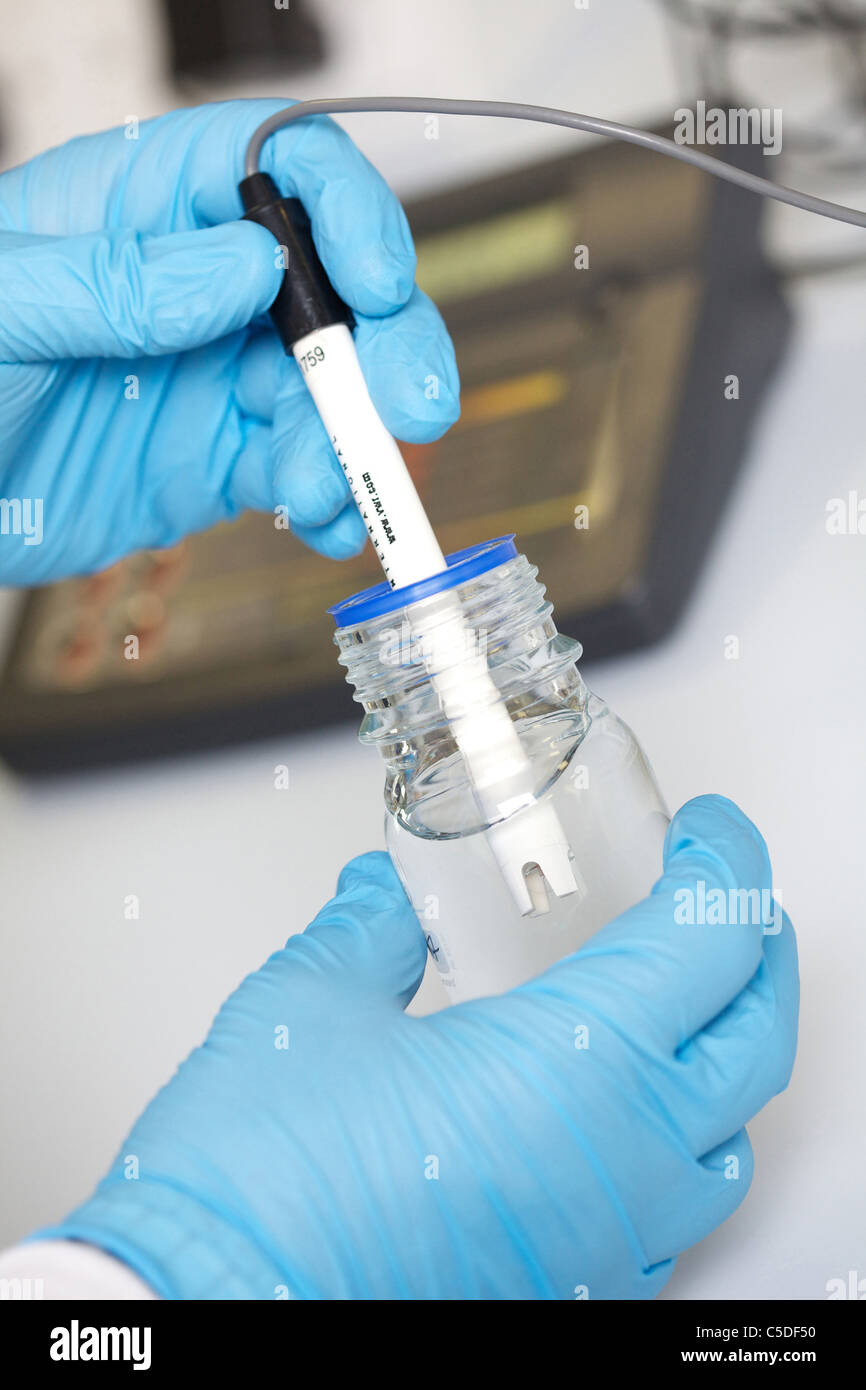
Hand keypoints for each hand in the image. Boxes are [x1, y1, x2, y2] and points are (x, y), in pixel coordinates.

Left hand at [0, 100, 457, 583]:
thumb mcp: (0, 309)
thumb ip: (118, 284)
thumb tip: (246, 267)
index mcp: (140, 210)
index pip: (276, 170)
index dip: (345, 210)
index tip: (376, 278)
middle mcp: (194, 288)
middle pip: (330, 287)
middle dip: (386, 344)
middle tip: (414, 403)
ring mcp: (211, 376)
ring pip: (328, 392)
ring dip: (353, 442)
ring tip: (330, 489)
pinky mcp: (215, 459)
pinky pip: (296, 470)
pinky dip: (329, 499)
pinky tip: (329, 522)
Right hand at [39, 796, 797, 1299]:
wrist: (209, 1308)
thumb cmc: (261, 1181)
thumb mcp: (313, 1003)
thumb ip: (369, 931)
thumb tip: (387, 896)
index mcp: (575, 1064)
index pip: (712, 938)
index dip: (724, 864)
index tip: (708, 832)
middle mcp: (619, 1161)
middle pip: (755, 1036)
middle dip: (752, 948)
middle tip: (713, 894)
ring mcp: (606, 1240)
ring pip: (728, 1138)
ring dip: (722, 1051)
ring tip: (674, 999)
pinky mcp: (570, 1293)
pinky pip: (671, 1214)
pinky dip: (674, 1141)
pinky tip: (610, 1109)